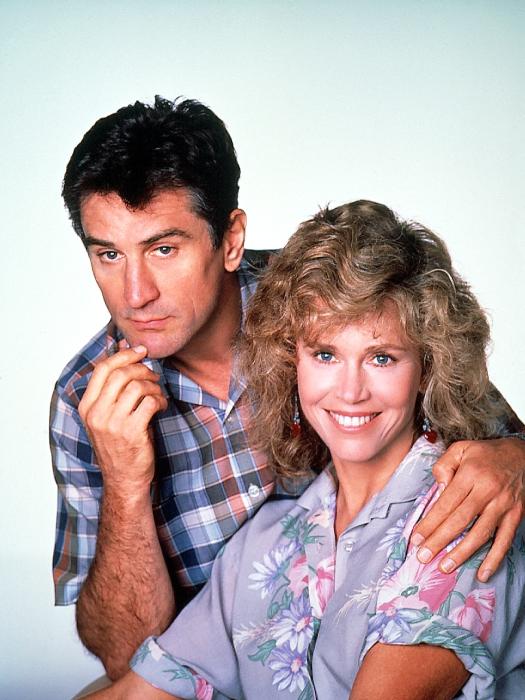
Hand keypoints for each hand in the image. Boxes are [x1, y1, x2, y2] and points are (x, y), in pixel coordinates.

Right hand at [79, 345, 167, 492]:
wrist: (123, 480)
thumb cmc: (119, 445)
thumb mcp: (108, 416)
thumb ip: (114, 388)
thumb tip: (124, 351)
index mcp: (87, 407)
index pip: (103, 369)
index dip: (124, 355)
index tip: (141, 351)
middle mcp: (96, 414)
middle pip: (121, 373)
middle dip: (142, 369)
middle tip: (153, 376)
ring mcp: (112, 423)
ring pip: (136, 386)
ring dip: (153, 386)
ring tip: (157, 395)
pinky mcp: (131, 432)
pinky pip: (149, 402)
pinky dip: (160, 400)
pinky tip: (161, 407)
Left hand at [410, 438, 524, 580]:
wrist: (522, 454)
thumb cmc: (485, 454)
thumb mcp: (461, 449)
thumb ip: (444, 465)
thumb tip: (438, 487)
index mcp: (470, 474)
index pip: (446, 502)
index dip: (430, 522)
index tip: (416, 538)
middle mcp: (487, 490)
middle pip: (460, 520)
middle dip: (439, 540)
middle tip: (423, 556)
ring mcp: (503, 504)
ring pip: (481, 533)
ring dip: (462, 553)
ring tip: (444, 567)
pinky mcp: (516, 515)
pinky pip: (505, 540)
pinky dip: (494, 559)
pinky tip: (482, 574)